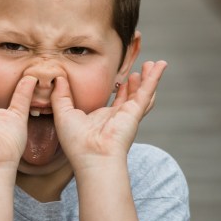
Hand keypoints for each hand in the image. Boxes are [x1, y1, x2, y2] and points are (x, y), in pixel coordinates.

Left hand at [50, 60, 167, 166]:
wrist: (92, 157)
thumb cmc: (77, 143)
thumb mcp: (63, 114)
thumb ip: (61, 95)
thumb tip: (58, 78)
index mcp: (103, 118)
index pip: (115, 102)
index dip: (119, 90)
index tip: (119, 80)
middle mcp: (118, 116)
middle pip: (131, 96)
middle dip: (135, 83)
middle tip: (137, 70)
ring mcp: (128, 113)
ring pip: (142, 92)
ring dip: (148, 78)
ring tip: (153, 64)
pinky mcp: (135, 111)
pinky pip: (147, 91)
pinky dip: (154, 77)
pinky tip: (161, 65)